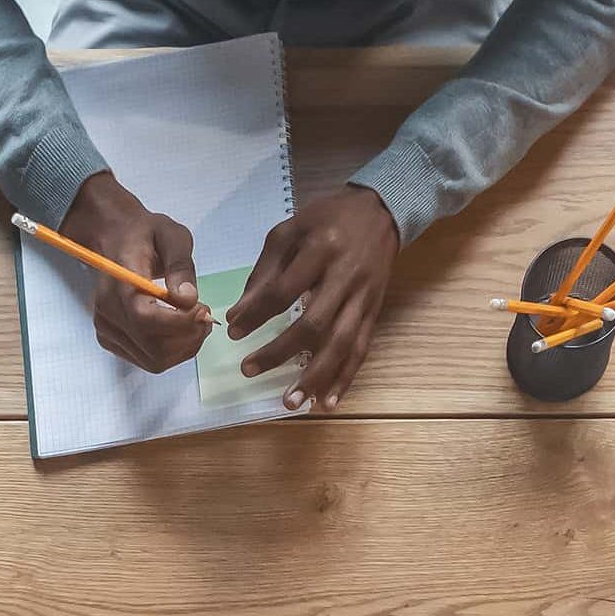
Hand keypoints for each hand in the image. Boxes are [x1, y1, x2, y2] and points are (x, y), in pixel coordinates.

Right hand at [66, 172, 208, 372]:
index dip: (181, 323)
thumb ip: (181, 266)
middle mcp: (107, 313)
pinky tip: (181, 330)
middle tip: (205, 316)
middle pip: (153, 348)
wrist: (119, 239)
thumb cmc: (146, 235)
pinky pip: (149, 361)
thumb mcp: (172, 235)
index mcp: (118, 285)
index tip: (203, 310)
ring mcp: (107, 330)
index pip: (146, 320)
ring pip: (154, 361)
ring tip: (195, 322)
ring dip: (184, 348)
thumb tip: (188, 299)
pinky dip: (173, 352)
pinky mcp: (112, 341)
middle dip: (189, 337)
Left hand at [234, 186, 399, 410]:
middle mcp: (346, 277)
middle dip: (280, 351)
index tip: (233, 331)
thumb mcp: (290, 230)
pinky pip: (361, 350)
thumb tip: (240, 312)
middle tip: (248, 370)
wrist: (381, 213)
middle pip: (314, 323)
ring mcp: (364, 298)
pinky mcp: (375, 312)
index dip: (257, 314)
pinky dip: (345, 378)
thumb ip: (265, 270)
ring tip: (290, 402)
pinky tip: (327, 402)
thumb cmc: (327, 220)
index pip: (284, 290)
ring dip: (315, 377)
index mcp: (320, 250)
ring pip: (341, 344)